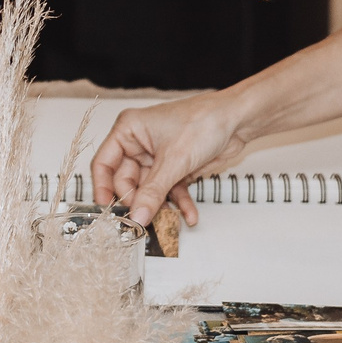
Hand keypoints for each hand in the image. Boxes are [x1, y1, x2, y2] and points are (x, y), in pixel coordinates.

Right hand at [87, 92, 250, 227]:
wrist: (238, 119)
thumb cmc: (203, 121)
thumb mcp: (173, 160)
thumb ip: (153, 192)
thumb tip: (137, 217)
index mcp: (128, 130)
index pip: (103, 164)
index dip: (103, 189)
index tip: (108, 212)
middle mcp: (139, 144)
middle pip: (126, 182)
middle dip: (137, 202)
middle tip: (141, 222)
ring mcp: (157, 157)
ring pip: (149, 190)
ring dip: (160, 207)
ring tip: (167, 223)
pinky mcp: (175, 167)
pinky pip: (169, 191)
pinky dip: (178, 203)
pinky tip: (189, 216)